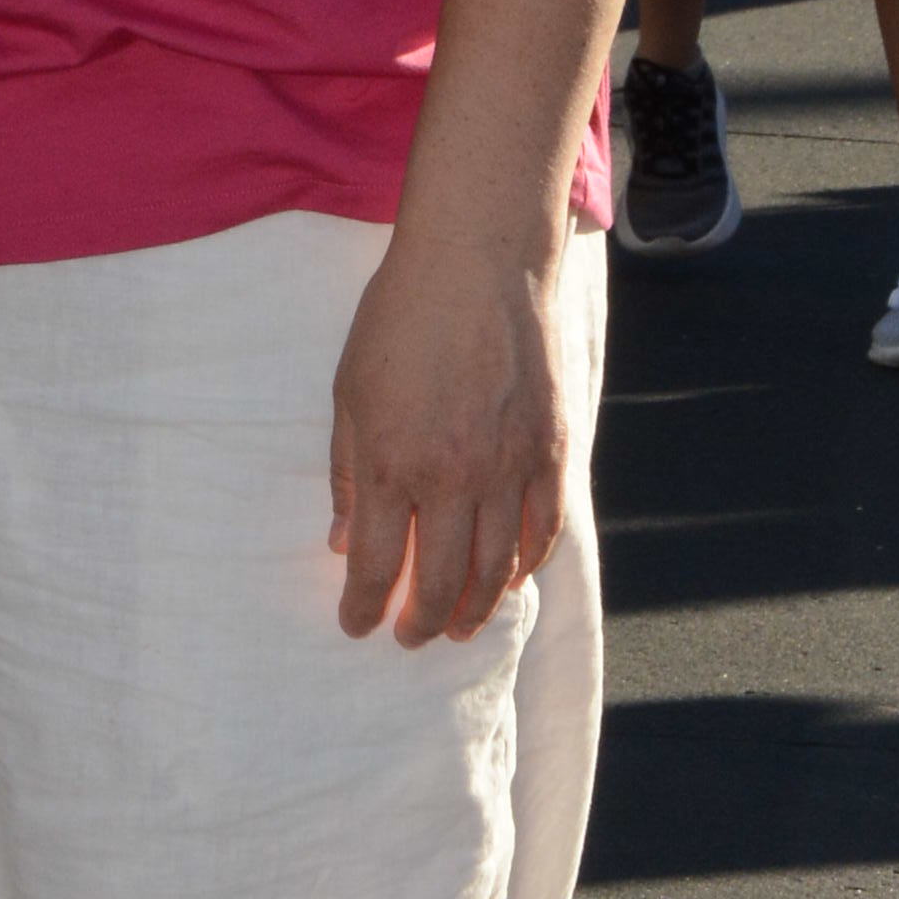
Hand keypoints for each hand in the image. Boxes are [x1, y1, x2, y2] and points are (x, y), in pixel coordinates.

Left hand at [327, 225, 567, 648]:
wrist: (478, 263)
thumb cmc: (400, 319)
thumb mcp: (349, 393)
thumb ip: (349, 474)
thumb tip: (345, 542)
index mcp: (394, 465)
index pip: (378, 567)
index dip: (365, 607)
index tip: (358, 625)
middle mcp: (455, 479)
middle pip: (440, 583)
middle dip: (419, 621)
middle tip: (409, 636)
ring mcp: (511, 469)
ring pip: (497, 569)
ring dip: (475, 608)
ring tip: (456, 624)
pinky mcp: (554, 452)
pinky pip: (544, 531)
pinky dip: (526, 565)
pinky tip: (509, 577)